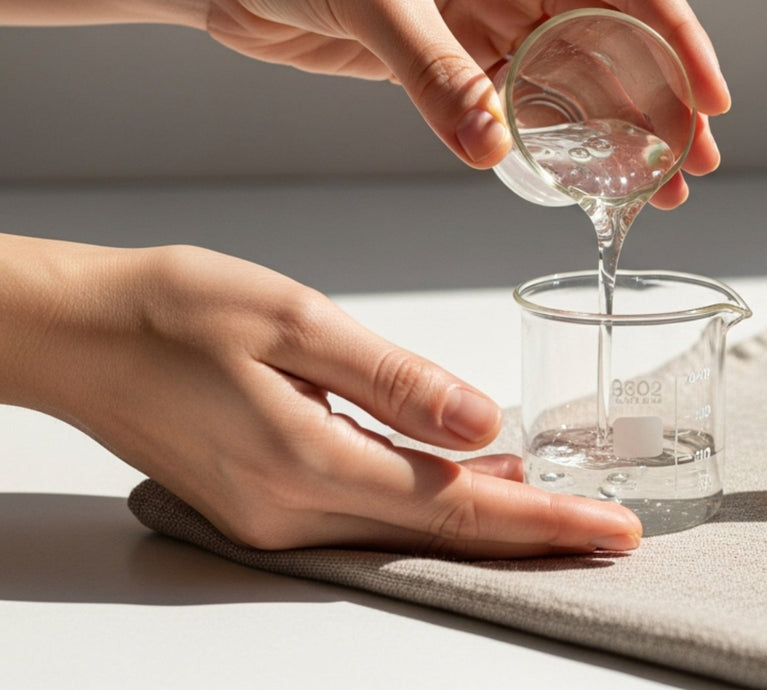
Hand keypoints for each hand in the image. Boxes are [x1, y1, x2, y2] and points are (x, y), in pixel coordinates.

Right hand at [0, 235, 641, 556]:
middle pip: (444, 533)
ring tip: (564, 506)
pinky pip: (370, 517)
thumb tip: (486, 424)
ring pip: (410, 530)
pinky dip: (431, 505)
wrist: (76, 332)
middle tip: (612, 529)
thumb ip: (397, 380)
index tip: (613, 530)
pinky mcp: (265, 505)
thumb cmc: (172, 309)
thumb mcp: (295, 320)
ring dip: (489, 521)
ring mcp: (275, 517)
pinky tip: (471, 476)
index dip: (545, 522)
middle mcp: (293, 510)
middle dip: (536, 535)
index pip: (459, 506)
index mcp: (308, 461)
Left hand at [205, 0, 728, 207]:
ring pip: (568, 75)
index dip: (679, 37)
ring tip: (650, 189)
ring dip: (610, 131)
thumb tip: (491, 148)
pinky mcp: (444, 48)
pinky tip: (578, 179)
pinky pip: (513, 99)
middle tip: (688, 166)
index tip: (711, 99)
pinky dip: (546, 140)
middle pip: (610, 34)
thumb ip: (435, 72)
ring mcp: (479, 6)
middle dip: (656, 101)